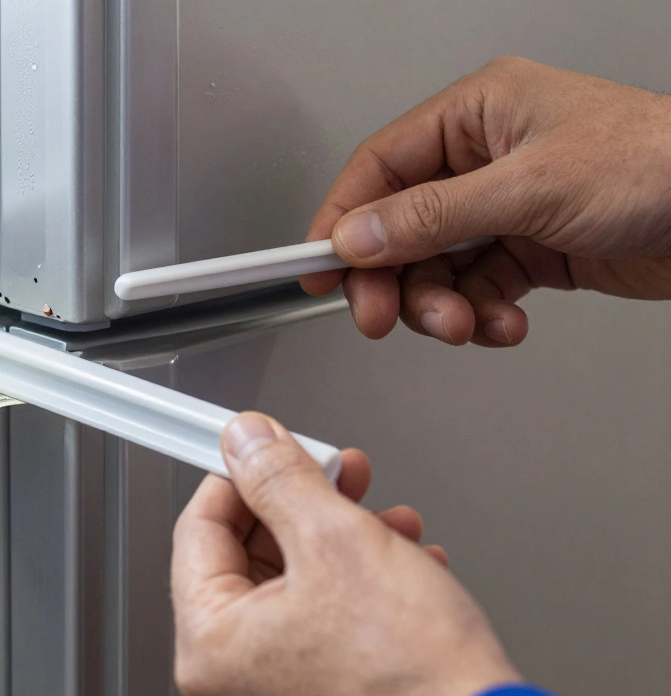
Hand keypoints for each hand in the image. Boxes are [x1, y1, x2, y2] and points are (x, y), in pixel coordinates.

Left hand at [171, 413, 518, 695]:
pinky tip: (405, 561)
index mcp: (209, 645)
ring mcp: (274, 689)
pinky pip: (323, 616)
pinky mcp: (320, 692)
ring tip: (388, 519)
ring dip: (343, 536)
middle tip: (339, 472)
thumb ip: (280, 479)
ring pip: (294, 580)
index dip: (238, 473)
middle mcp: (231, 676)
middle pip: (247, 553)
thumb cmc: (412, 677)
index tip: (268, 444)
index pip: (198, 527)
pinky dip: (361, 580)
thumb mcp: (336, 540)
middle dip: (303, 503)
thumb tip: (249, 443)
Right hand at [302, 57, 670, 345]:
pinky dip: (483, 314)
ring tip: (467, 324)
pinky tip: (504, 323)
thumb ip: (434, 215)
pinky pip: (479, 287)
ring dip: (443, 305)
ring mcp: (508, 203)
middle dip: (396, 279)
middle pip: (403, 226)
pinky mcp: (532, 246)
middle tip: (384, 317)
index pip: (381, 167)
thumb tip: (360, 234)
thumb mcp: (531, 187)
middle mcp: (486, 156)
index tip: (318, 266)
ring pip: (438, 266)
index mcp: (478, 112)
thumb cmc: (660, 166)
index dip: (344, 219)